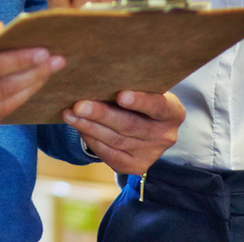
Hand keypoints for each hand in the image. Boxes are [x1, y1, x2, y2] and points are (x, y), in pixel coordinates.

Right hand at [0, 23, 64, 137]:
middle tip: (57, 61)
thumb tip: (2, 29)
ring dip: (30, 89)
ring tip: (48, 73)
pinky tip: (28, 88)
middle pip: (2, 89)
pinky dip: (14, 102)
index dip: (20, 60)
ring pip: (3, 105)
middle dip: (34, 74)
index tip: (44, 51)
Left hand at [63, 91, 184, 174]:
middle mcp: (166, 135)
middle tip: (78, 105)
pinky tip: (79, 128)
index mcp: (173, 112)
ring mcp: (151, 154)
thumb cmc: (140, 97)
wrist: (145, 125)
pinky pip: (110, 154)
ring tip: (70, 114)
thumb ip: (131, 84)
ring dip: (89, 127)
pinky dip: (92, 140)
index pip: (158, 106)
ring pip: (116, 140)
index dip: (140, 101)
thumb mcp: (145, 89)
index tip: (120, 95)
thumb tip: (98, 76)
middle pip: (130, 125)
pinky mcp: (135, 166)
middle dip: (101, 115)